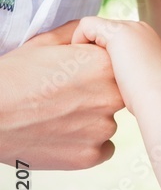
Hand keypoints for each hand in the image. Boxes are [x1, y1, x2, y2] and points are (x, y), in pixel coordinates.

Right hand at [0, 20, 124, 169]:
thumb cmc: (14, 76)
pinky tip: (64, 135)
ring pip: (107, 121)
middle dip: (97, 93)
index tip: (79, 73)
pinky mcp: (90, 155)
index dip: (97, 68)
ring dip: (90, 119)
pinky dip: (87, 143)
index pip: (118, 64)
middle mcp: (111, 96)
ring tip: (58, 116)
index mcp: (104, 64)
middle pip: (116, 93)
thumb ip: (77, 34)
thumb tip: (91, 33)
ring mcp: (102, 128)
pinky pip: (102, 148)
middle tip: (67, 95)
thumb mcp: (45, 42)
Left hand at [71, 16, 160, 114]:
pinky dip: (78, 40)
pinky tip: (80, 63)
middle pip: (103, 32)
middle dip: (89, 49)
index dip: (98, 54)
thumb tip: (117, 82)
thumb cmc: (152, 101)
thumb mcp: (142, 82)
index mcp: (146, 40)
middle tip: (80, 72)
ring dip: (83, 47)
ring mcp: (129, 28)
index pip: (114, 39)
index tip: (89, 75)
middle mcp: (139, 29)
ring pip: (94, 28)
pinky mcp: (118, 32)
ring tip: (78, 69)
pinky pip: (87, 26)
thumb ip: (129, 74)